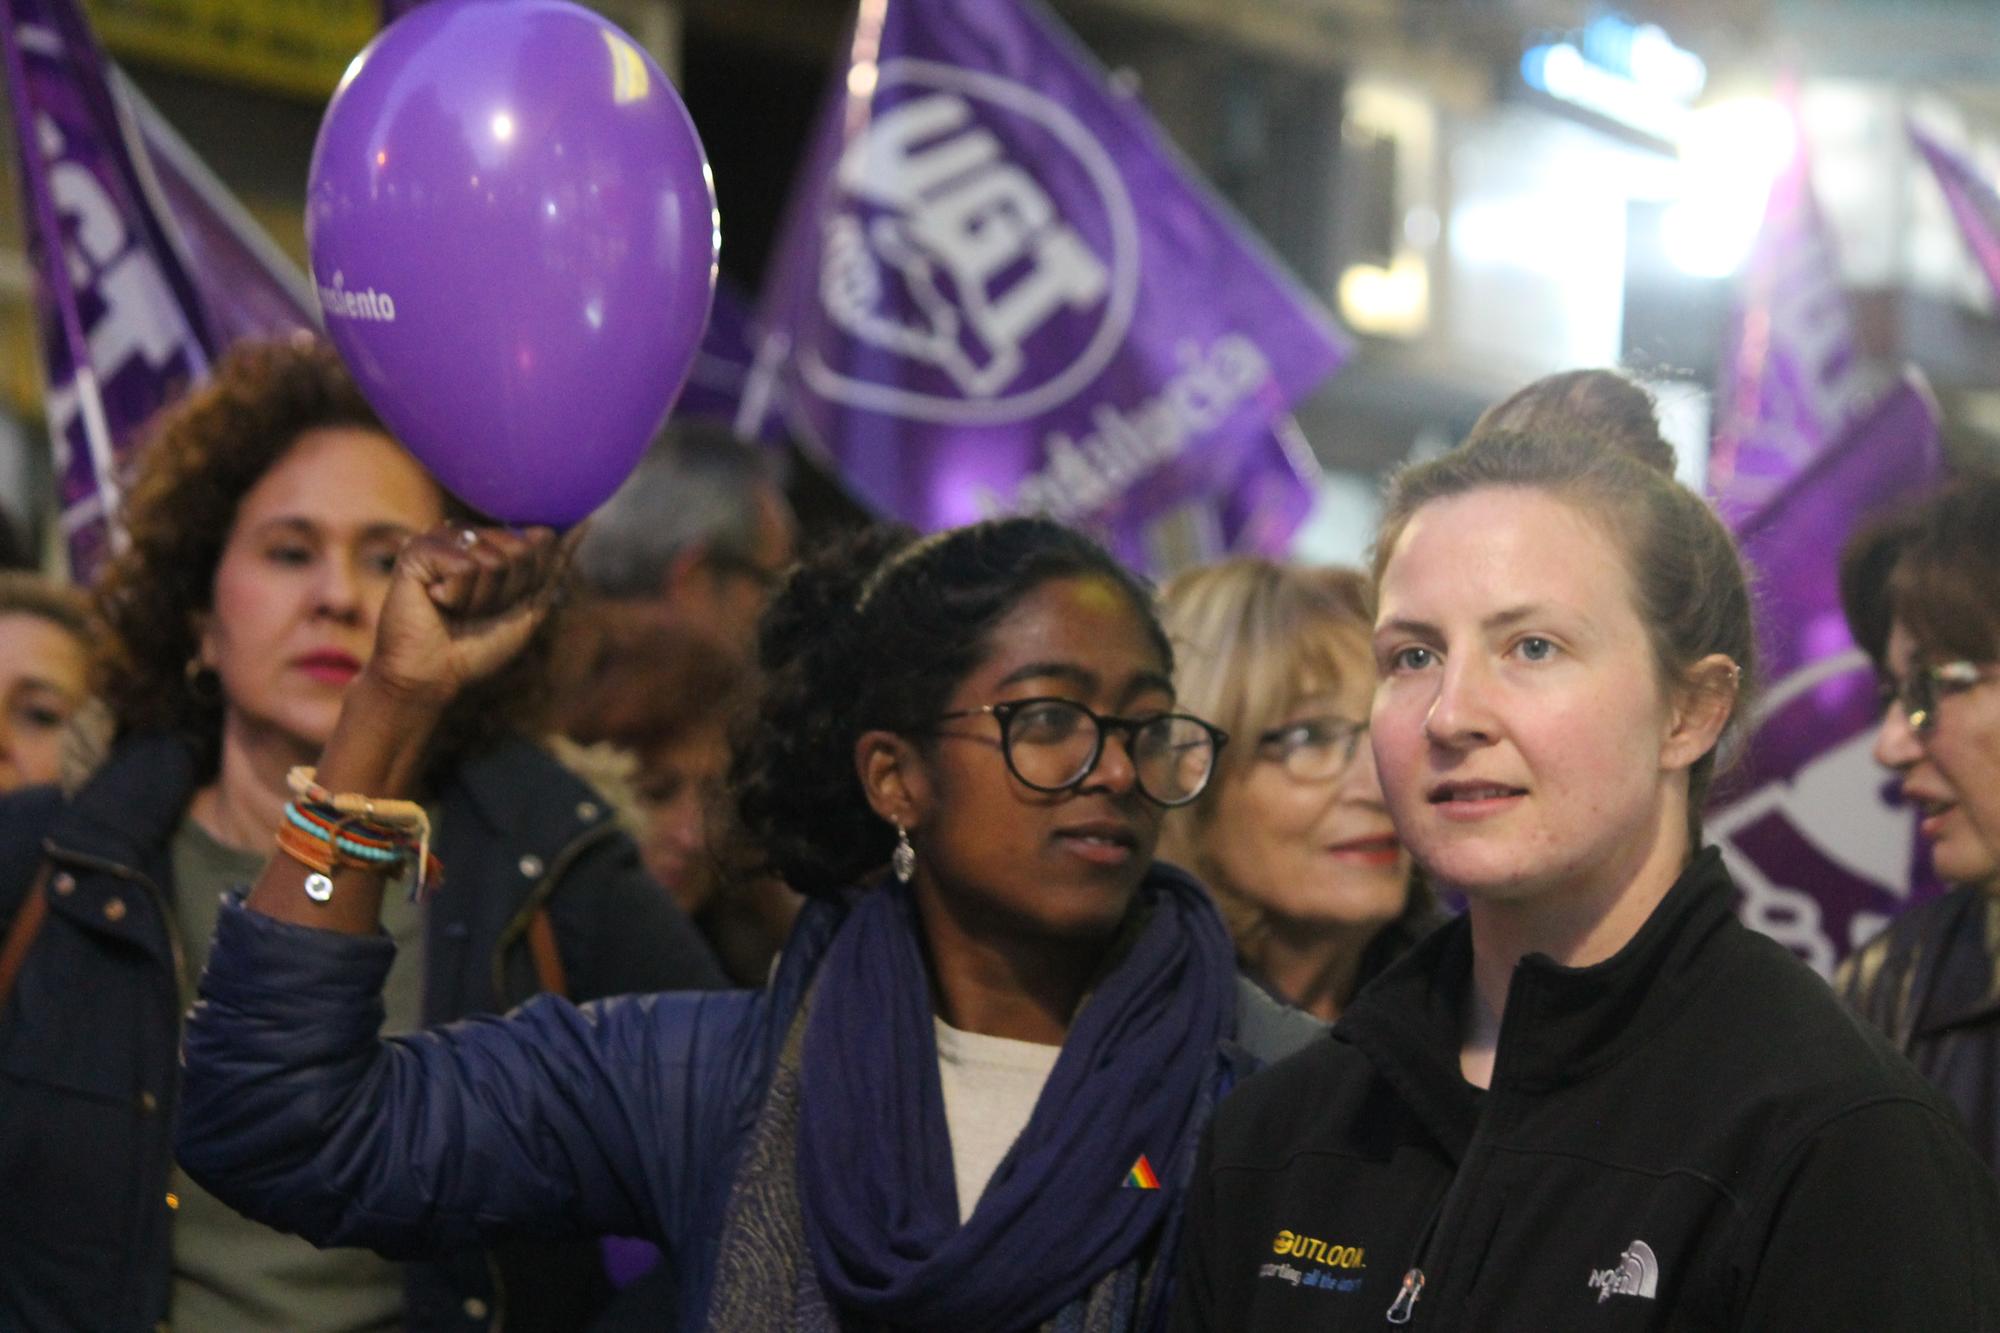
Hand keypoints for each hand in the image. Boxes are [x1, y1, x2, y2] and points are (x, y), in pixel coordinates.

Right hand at [365, 523, 570, 707]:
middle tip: (474, 610)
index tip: (502, 604)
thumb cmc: (477, 645)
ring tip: (454, 608)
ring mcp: (441, 537)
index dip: (529, 583)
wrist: (432, 675)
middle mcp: (468, 532)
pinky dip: (457, 596)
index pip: (541, 541)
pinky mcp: (418, 549)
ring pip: (494, 559)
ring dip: (480, 598)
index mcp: (492, 540)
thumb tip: (587, 521)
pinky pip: (464, 567)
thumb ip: (555, 565)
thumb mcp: (530, 606)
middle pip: (521, 550)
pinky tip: (436, 601)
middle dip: (506, 591)